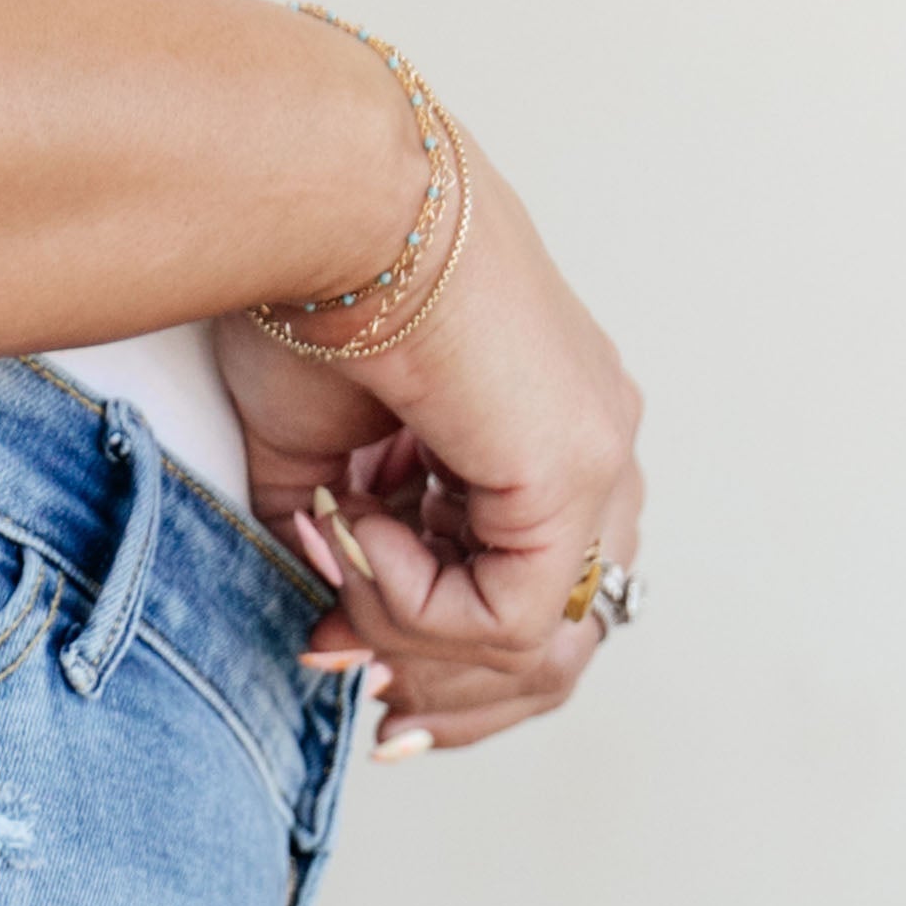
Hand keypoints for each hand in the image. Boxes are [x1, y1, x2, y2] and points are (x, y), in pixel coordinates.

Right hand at [215, 152, 641, 755]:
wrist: (320, 207)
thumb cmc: (306, 296)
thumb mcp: (317, 468)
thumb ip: (343, 559)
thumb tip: (334, 644)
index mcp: (545, 436)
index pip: (533, 607)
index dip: (437, 667)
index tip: (338, 655)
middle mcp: (592, 445)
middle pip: (556, 651)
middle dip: (447, 698)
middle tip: (364, 695)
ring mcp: (599, 453)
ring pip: (539, 649)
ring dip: (414, 642)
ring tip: (340, 563)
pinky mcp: (576, 466)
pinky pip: (508, 617)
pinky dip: (413, 601)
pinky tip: (361, 521)